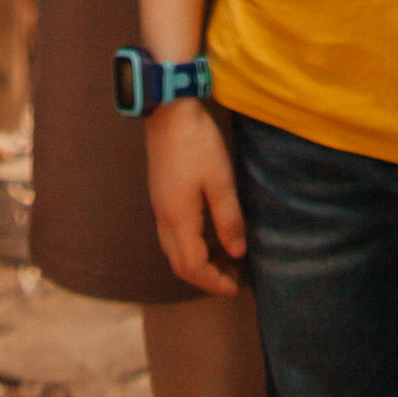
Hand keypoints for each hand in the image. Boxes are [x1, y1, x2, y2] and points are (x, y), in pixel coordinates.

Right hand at [144, 99, 244, 297]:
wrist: (168, 110)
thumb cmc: (196, 142)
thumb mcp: (220, 180)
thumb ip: (229, 219)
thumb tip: (237, 252)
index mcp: (177, 219)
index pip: (193, 267)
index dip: (214, 281)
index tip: (236, 286)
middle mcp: (164, 218)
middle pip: (181, 264)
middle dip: (207, 276)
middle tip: (234, 274)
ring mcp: (160, 206)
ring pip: (176, 249)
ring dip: (200, 260)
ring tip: (228, 255)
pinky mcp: (162, 195)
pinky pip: (174, 233)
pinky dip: (193, 243)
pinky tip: (212, 232)